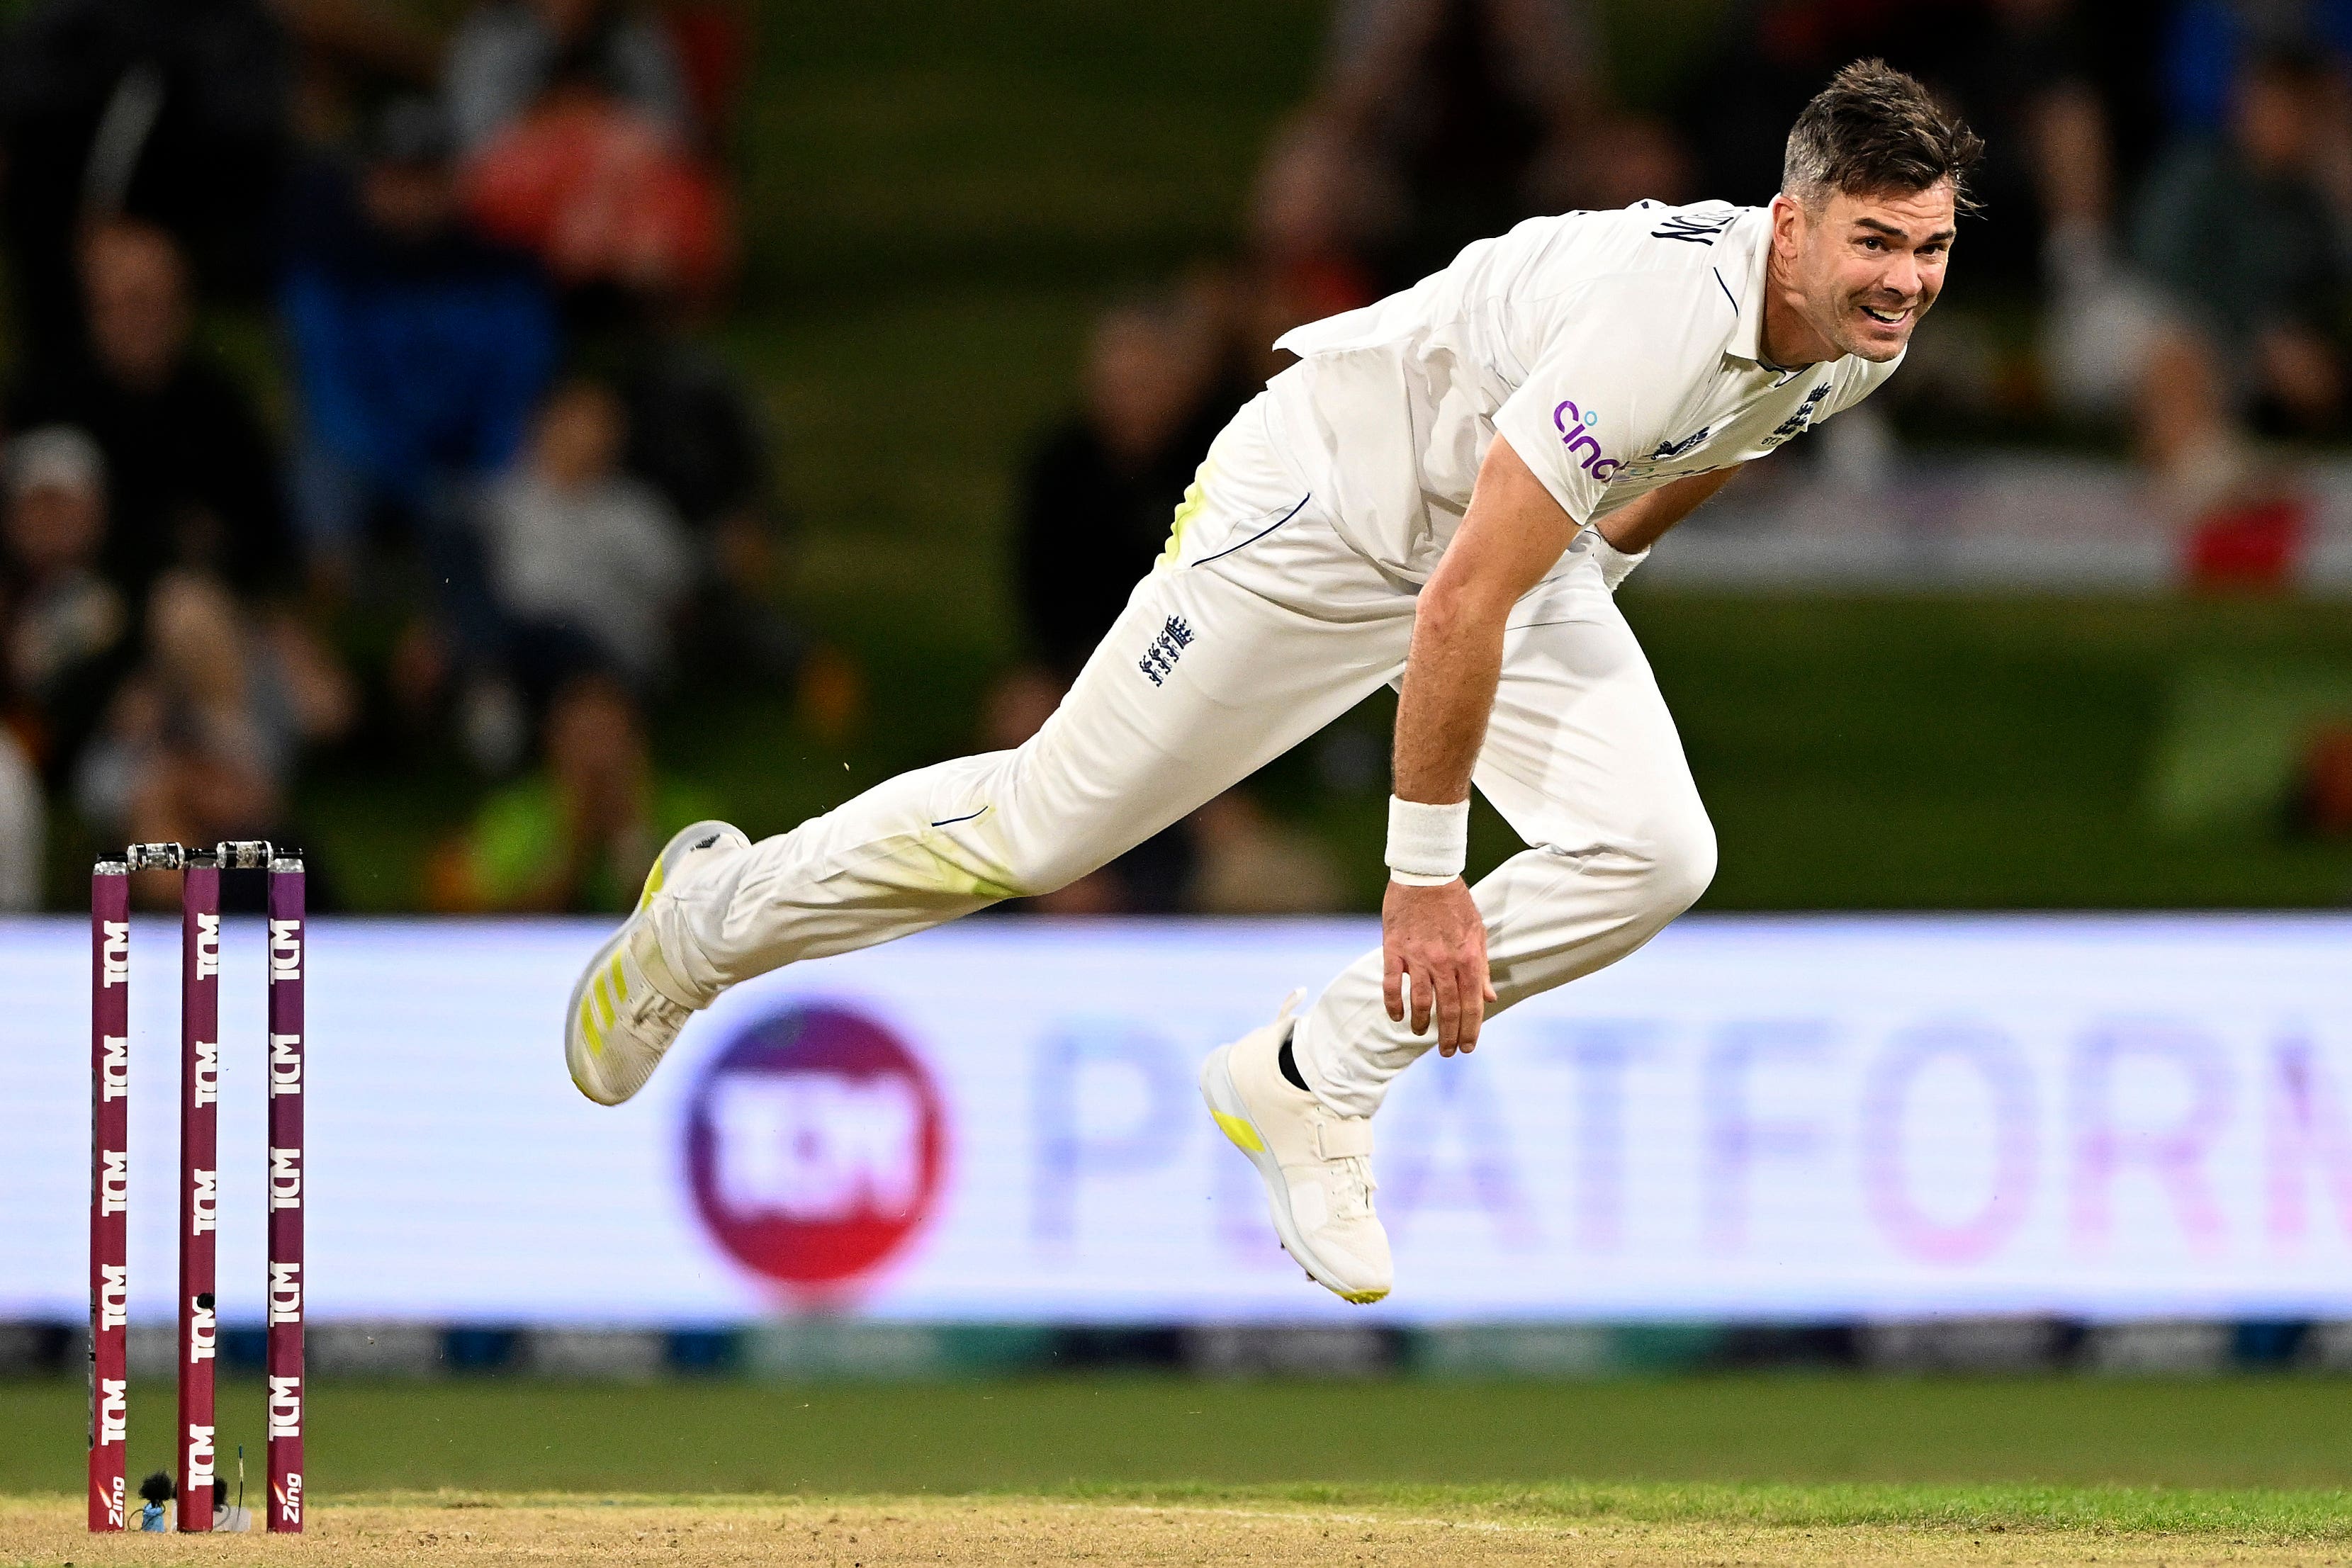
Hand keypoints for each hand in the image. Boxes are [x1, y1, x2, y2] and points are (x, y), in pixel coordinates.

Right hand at [1381, 877, 1496, 1056]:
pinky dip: (1393, 1004)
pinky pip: (1391, 984)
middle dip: (1449, 1035)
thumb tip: (1490, 997)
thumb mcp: (1478, 933)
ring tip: (1420, 1033)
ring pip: (1419, 1001)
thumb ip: (1482, 967)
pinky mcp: (1394, 949)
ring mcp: (1417, 957)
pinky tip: (1396, 1016)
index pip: (1472, 1004)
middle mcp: (1444, 962)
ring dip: (1420, 1023)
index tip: (1468, 1047)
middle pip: (1448, 1009)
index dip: (1471, 1029)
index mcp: (1468, 958)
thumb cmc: (1455, 903)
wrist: (1426, 875)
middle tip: (1447, 1052)